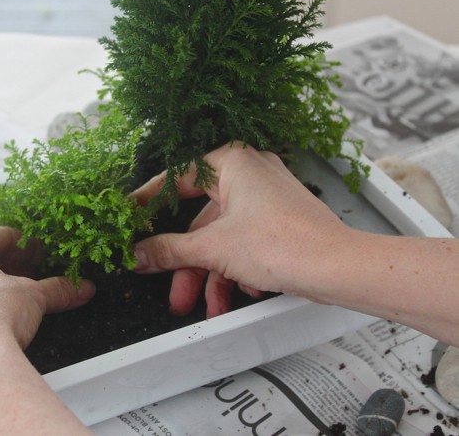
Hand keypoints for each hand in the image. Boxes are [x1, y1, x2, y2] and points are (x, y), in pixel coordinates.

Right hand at [132, 142, 348, 317]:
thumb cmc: (285, 242)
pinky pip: (243, 243)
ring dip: (210, 275)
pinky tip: (237, 293)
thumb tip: (139, 254)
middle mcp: (250, 173)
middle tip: (167, 283)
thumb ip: (169, 250)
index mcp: (232, 162)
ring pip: (222, 237)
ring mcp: (265, 198)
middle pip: (200, 219)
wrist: (337, 268)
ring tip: (203, 305)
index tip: (130, 218)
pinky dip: (235, 270)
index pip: (176, 179)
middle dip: (187, 262)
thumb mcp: (213, 248)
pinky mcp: (278, 221)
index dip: (148, 202)